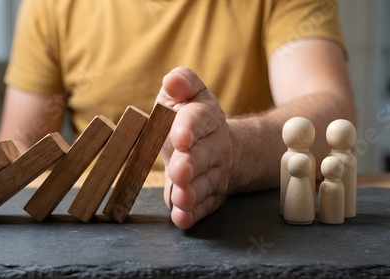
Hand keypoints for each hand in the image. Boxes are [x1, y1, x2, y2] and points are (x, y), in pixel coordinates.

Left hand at [156, 67, 232, 228]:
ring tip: (181, 198)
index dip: (189, 129)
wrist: (218, 145)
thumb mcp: (188, 94)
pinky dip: (193, 214)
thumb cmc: (191, 117)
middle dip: (192, 164)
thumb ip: (182, 83)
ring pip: (206, 184)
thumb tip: (171, 80)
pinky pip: (204, 206)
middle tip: (180, 171)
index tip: (178, 137)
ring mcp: (215, 172)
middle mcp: (216, 146)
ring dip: (193, 193)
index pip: (199, 120)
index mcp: (207, 117)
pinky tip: (181, 218)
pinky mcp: (211, 195)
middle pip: (205, 155)